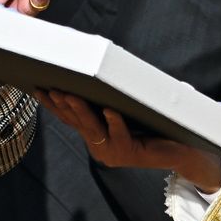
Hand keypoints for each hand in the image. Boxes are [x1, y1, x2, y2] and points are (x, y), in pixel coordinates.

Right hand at [36, 90, 220, 191]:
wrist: (182, 150)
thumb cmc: (155, 125)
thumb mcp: (128, 110)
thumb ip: (113, 96)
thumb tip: (102, 66)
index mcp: (96, 137)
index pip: (70, 120)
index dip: (53, 106)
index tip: (38, 89)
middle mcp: (101, 147)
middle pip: (77, 123)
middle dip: (62, 104)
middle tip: (51, 88)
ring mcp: (114, 153)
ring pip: (93, 128)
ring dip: (81, 110)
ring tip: (71, 94)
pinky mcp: (131, 154)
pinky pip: (120, 135)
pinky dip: (114, 122)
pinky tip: (110, 110)